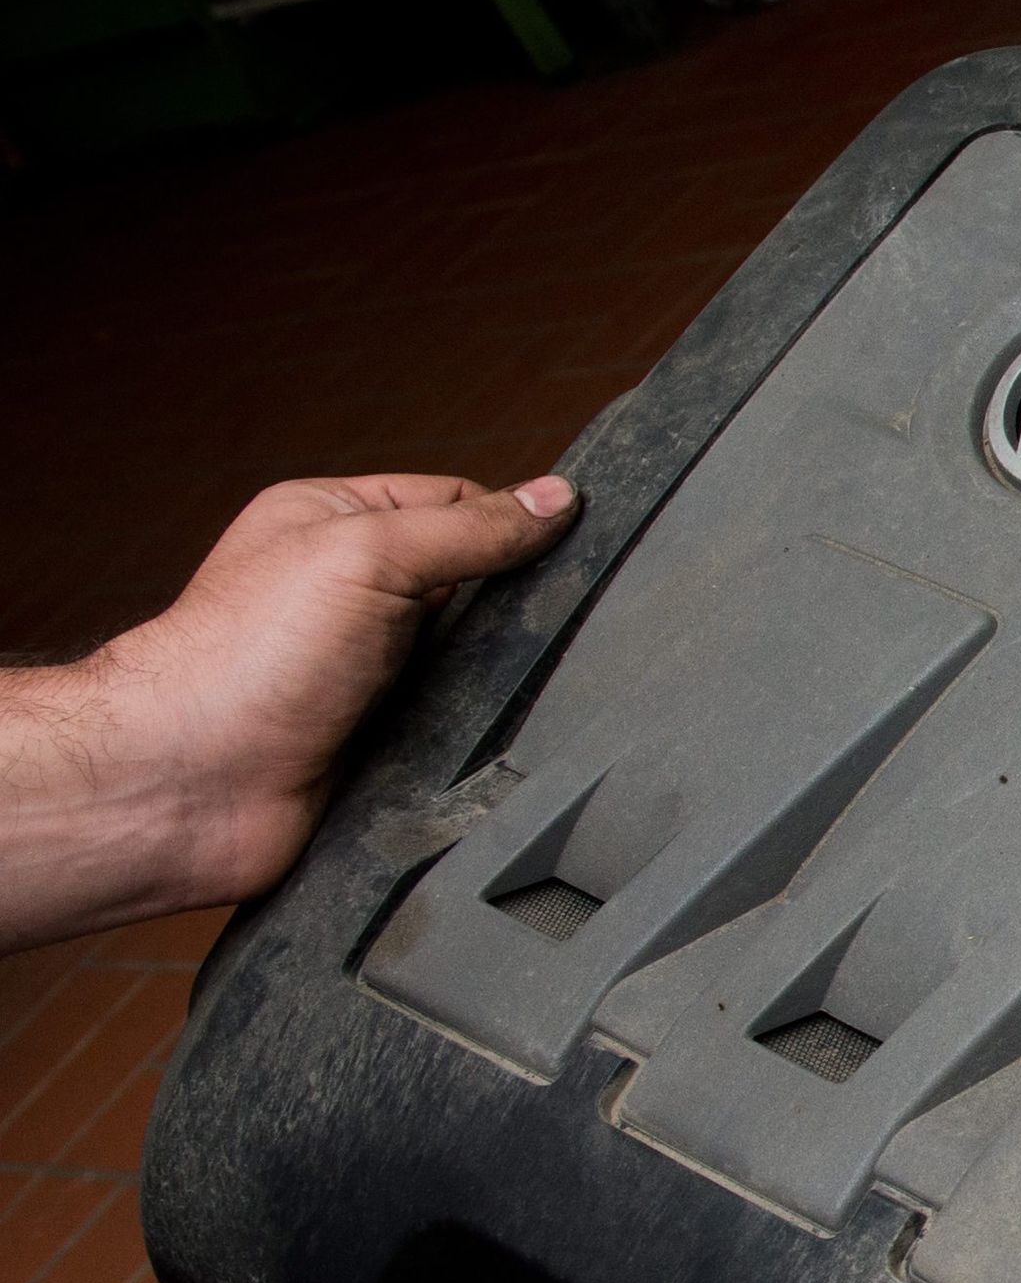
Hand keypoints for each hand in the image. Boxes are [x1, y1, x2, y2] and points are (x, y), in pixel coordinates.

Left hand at [0, 473, 573, 947]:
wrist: (192, 784)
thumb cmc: (241, 657)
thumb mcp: (368, 554)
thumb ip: (470, 528)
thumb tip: (556, 499)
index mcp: (331, 521)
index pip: (456, 500)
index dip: (510, 519)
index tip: (565, 543)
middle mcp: (347, 590)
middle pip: (472, 578)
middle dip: (508, 601)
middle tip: (539, 618)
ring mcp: (367, 665)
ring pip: (472, 656)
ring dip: (495, 671)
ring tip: (511, 678)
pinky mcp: (382, 734)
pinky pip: (458, 721)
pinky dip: (479, 728)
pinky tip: (490, 728)